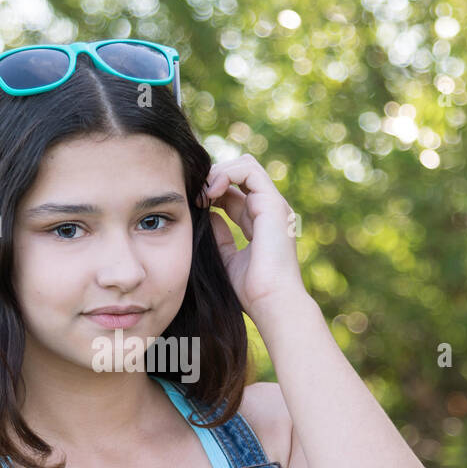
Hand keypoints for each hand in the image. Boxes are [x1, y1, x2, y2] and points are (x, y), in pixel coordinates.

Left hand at [199, 153, 307, 319]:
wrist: (270, 301)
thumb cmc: (251, 291)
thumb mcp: (227, 259)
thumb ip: (220, 237)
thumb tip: (208, 216)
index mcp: (261, 222)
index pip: (234, 193)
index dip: (211, 191)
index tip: (193, 203)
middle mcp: (269, 210)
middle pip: (239, 174)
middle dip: (213, 177)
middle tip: (195, 195)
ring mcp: (273, 205)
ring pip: (245, 166)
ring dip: (218, 172)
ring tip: (203, 192)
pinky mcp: (272, 204)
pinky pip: (248, 171)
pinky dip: (226, 174)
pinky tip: (211, 192)